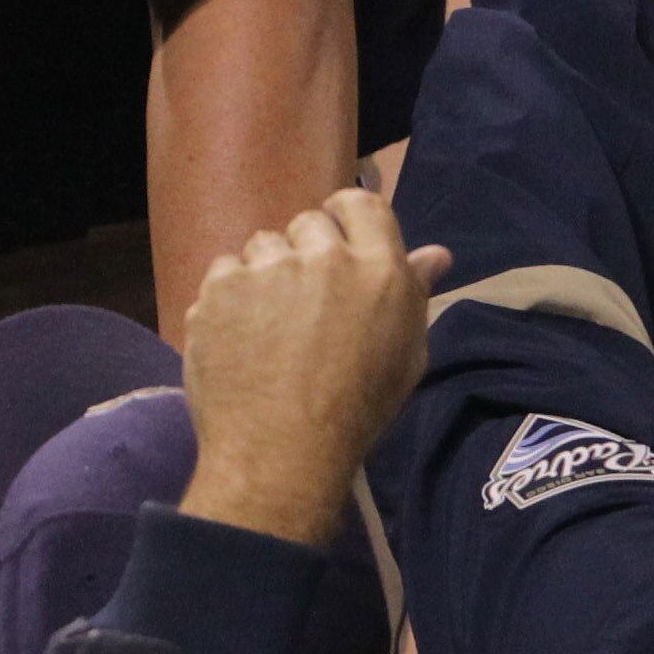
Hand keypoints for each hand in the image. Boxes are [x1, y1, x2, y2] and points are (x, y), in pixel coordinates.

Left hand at [175, 190, 446, 547]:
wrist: (282, 450)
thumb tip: (434, 253)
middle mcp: (324, 257)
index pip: (360, 204)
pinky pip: (224, 271)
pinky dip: (229, 296)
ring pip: (262, 245)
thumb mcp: (404, 355)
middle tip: (304, 300)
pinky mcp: (219, 287)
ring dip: (266, 271)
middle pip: (308, 222)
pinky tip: (240, 334)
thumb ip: (413, 294)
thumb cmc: (356, 410)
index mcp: (379, 269)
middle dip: (305, 251)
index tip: (336, 243)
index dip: (345, 217)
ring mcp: (266, 269)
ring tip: (270, 323)